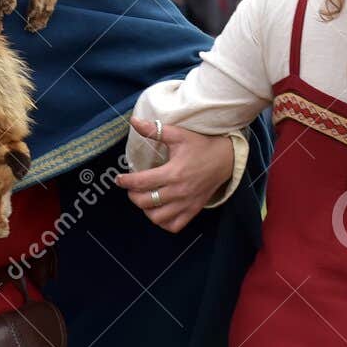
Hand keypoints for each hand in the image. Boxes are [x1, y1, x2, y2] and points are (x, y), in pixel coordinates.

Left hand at [117, 117, 235, 231]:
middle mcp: (178, 191)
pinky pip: (174, 226)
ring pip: (157, 218)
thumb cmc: (201, 145)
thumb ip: (155, 130)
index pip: (141, 182)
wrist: (226, 158)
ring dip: (146, 210)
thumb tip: (133, 120)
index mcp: (173, 172)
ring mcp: (186, 203)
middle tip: (132, 189)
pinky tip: (160, 211)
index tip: (119, 179)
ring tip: (145, 200)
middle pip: (145, 202)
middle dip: (133, 196)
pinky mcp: (193, 210)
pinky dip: (163, 222)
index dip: (125, 181)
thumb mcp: (178, 134)